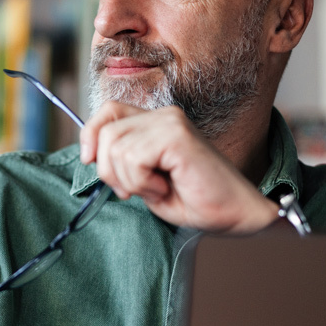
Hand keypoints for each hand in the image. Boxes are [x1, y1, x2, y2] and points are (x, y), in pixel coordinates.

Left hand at [79, 102, 276, 232]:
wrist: (235, 214)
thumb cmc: (195, 201)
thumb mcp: (145, 180)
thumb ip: (122, 161)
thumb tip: (90, 154)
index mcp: (156, 122)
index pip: (108, 111)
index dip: (90, 135)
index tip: (89, 161)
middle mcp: (164, 115)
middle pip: (106, 132)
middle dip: (109, 170)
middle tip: (135, 190)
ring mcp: (171, 123)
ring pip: (116, 147)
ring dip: (129, 180)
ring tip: (157, 189)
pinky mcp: (177, 136)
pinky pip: (134, 157)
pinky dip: (142, 182)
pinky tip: (165, 187)